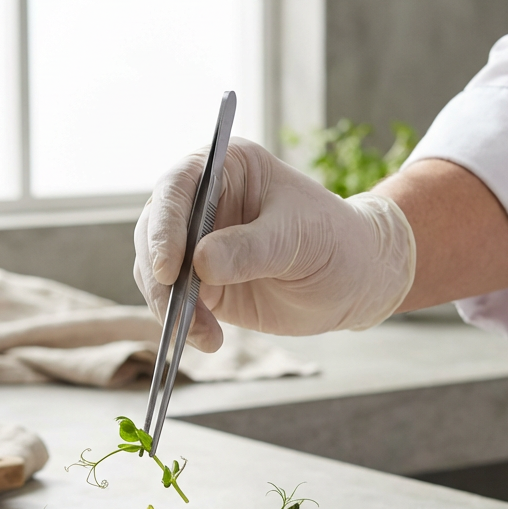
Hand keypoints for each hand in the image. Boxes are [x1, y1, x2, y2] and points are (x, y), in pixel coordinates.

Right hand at [133, 138, 415, 350]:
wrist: (353, 280)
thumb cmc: (334, 241)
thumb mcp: (299, 240)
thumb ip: (250, 249)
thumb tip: (200, 263)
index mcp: (226, 168)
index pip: (178, 186)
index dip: (165, 225)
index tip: (169, 268)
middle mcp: (202, 201)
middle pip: (154, 229)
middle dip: (159, 273)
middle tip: (175, 307)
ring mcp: (196, 242)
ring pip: (155, 270)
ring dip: (168, 304)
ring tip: (203, 333)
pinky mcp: (199, 282)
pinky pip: (172, 301)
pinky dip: (181, 323)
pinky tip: (208, 339)